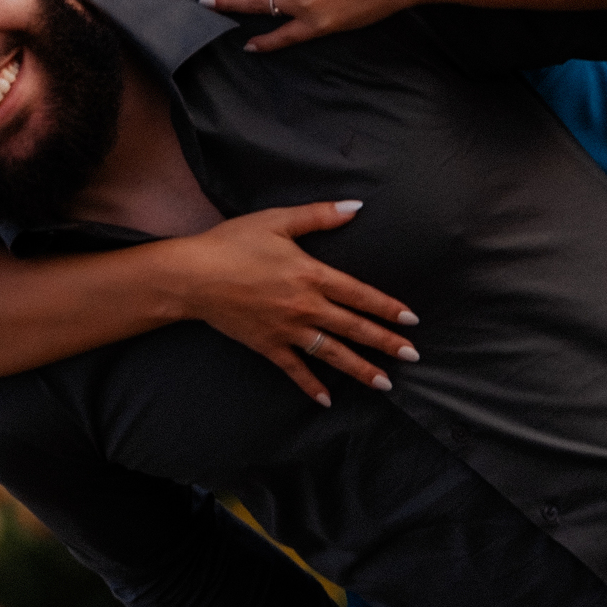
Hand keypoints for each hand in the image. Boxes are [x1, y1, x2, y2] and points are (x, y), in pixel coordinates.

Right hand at [171, 201, 418, 405]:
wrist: (192, 276)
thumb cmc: (232, 243)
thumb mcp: (277, 220)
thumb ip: (319, 216)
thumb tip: (355, 206)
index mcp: (311, 275)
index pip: (359, 294)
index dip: (387, 308)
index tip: (411, 320)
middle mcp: (305, 307)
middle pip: (354, 328)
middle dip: (386, 343)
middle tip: (413, 356)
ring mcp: (286, 330)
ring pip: (332, 353)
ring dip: (360, 370)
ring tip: (385, 383)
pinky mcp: (266, 345)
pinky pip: (295, 369)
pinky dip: (311, 385)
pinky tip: (326, 400)